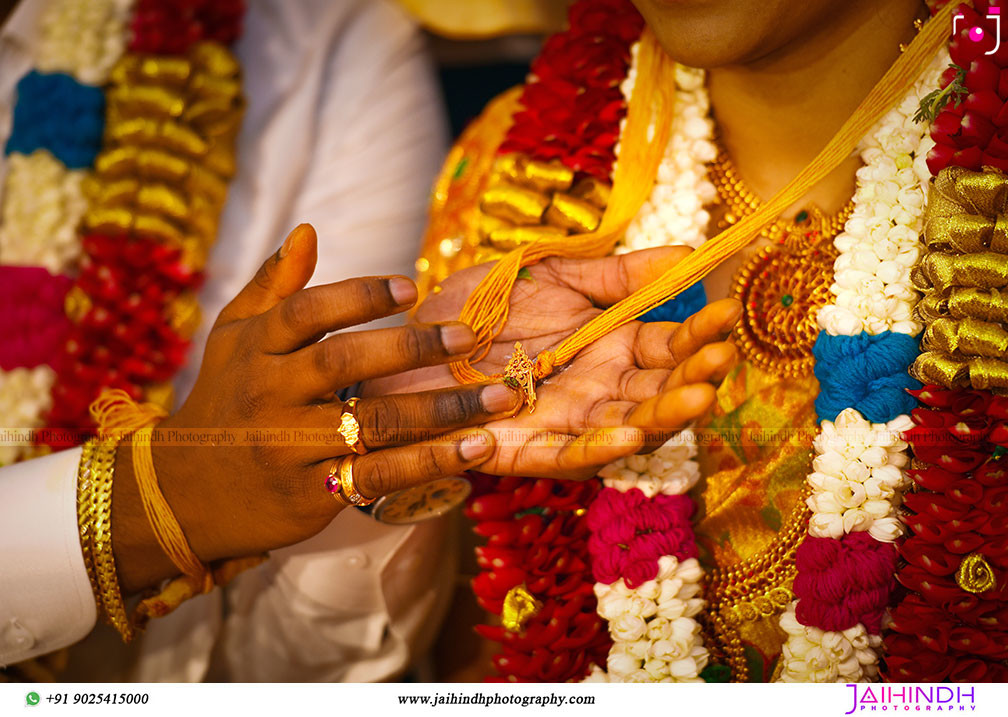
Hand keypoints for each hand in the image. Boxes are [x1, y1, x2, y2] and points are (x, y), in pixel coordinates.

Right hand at [112, 225, 519, 591]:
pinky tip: (474, 450)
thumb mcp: (233, 338)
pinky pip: (378, 477)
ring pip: (373, 423)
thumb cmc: (222, 400)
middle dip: (411, 349)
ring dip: (441, 411)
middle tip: (468, 338)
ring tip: (499, 398)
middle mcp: (270, 395)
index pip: (306, 313)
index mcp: (255, 349)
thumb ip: (273, 286)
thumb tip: (308, 230)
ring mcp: (289, 448)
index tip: (412, 287)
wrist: (183, 493)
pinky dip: (429, 464)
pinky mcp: (311, 495)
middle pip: (344, 364)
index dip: (359, 296)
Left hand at [369, 247, 740, 479]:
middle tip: (720, 356)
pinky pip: (568, 455)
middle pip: (658, 391)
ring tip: (696, 395)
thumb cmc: (481, 309)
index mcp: (610, 347)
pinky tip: (629, 433)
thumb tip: (689, 257)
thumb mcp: (554, 276)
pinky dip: (598, 448)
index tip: (728, 312)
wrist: (411, 341)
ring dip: (663, 416)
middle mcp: (598, 389)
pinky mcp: (525, 450)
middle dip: (692, 376)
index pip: (668, 346)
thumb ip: (618, 274)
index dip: (699, 333)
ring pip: (626, 426)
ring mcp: (565, 422)